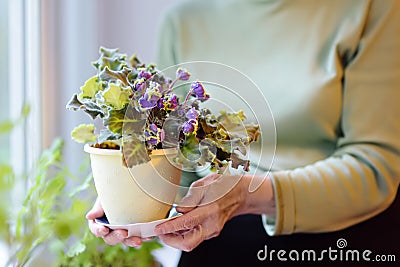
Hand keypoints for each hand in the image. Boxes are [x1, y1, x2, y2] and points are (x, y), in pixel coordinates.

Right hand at [86, 198, 143, 246]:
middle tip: (124, 233)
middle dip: (117, 237)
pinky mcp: (134, 231)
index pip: (96, 230)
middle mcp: (110, 231)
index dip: (99, 231)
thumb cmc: (112, 193)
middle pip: (110, 238)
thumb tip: (89, 216)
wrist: (126, 189)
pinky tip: (148, 237)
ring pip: (125, 241)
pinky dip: (143, 237)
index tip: (104, 229)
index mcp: (99, 223)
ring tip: (139, 240)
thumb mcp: (105, 198)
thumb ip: (99, 208)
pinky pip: (138, 237)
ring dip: (131, 241)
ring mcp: (122, 232)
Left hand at [155, 173, 274, 251]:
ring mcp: (213, 231)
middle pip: (188, 243)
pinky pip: (194, 237)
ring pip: (190, 243)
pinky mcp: (212, 232)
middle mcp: (212, 224)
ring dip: (176, 238)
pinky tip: (178, 225)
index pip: (186, 223)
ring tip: (167, 227)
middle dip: (171, 241)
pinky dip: (183, 234)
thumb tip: (179, 209)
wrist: (242, 194)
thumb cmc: (225, 185)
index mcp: (210, 210)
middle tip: (160, 232)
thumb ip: (191, 197)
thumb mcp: (207, 183)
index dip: (169, 227)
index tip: (158, 228)